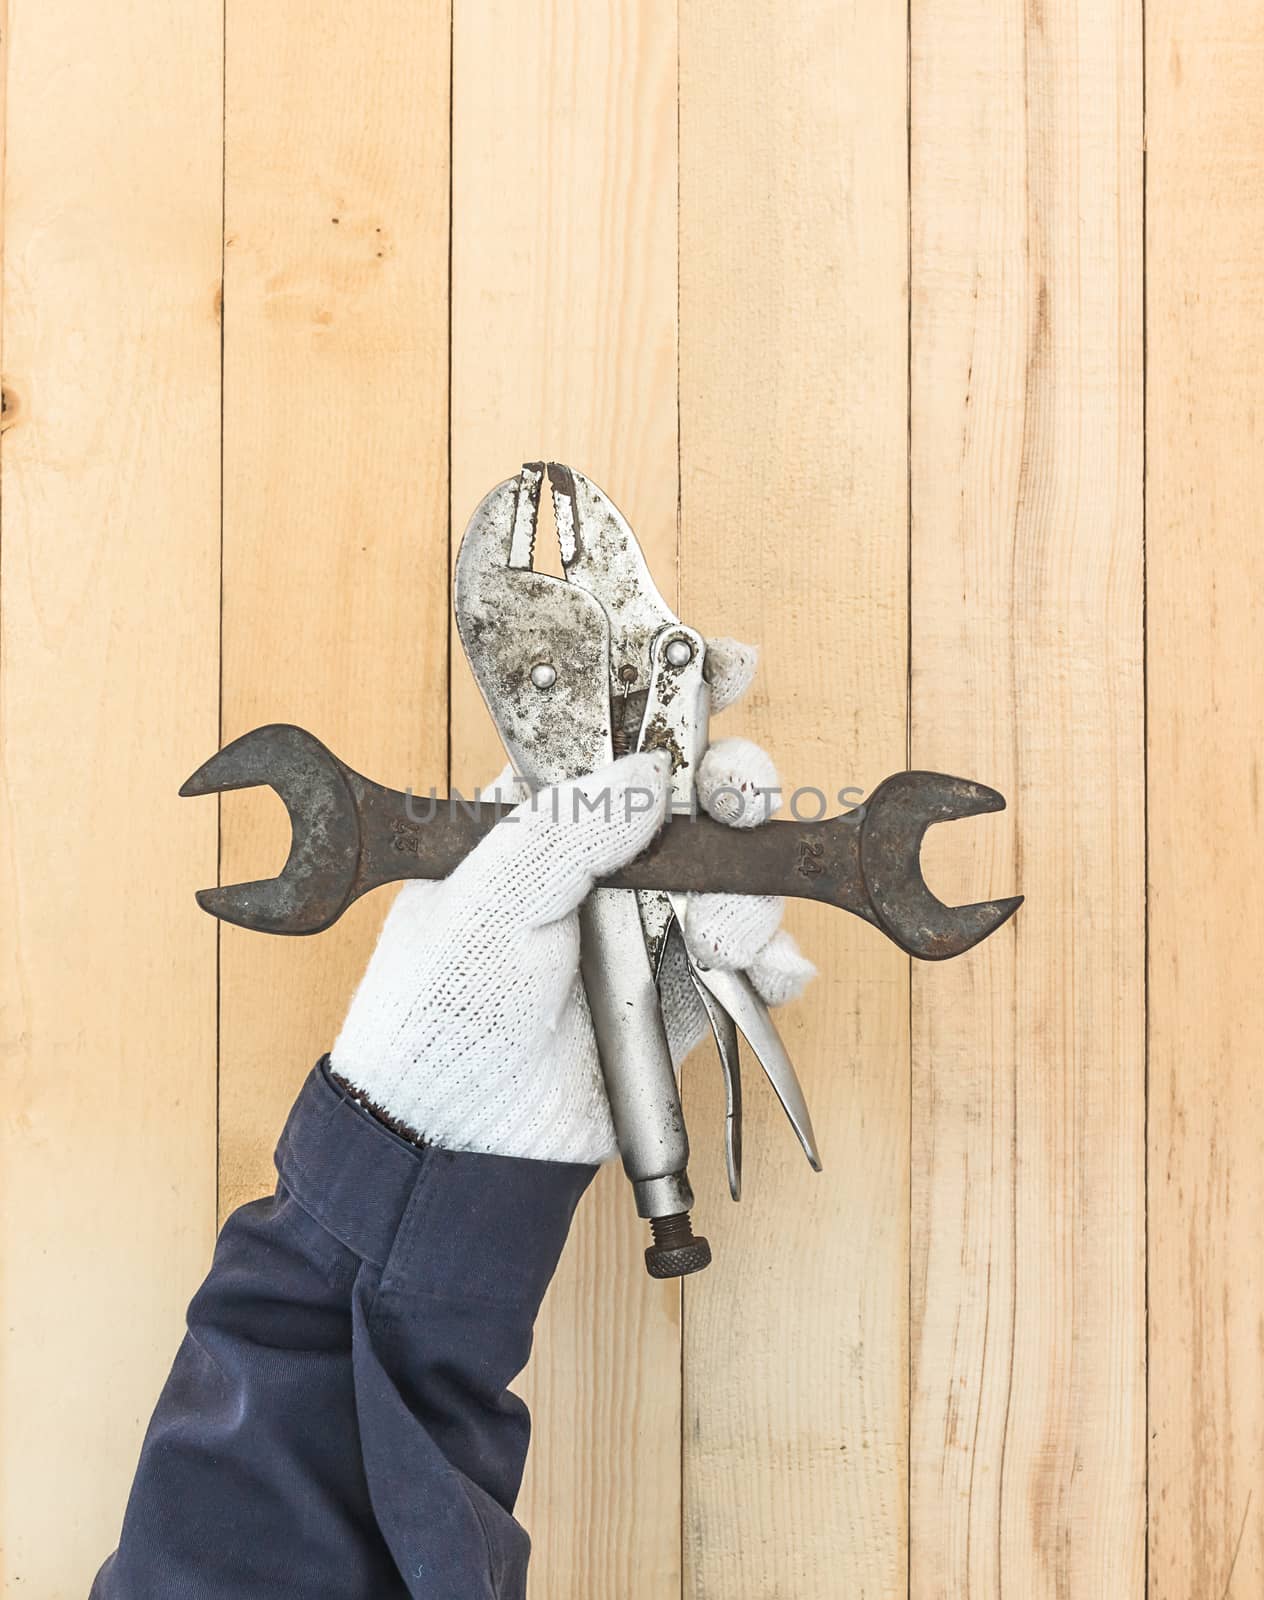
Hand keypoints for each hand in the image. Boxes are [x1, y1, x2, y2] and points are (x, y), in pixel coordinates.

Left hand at [330, 641, 813, 1163]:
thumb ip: (568, 829)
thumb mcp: (486, 900)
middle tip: (737, 801)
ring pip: (741, 874)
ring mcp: (652, 925)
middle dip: (735, 785)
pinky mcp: (686, 992)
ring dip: (747, 895)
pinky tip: (758, 973)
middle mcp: (606, 862)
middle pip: (699, 792)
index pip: (617, 731)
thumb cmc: (439, 1011)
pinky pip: (757, 959)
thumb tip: (647, 770)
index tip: (729, 665)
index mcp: (543, 816)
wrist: (456, 1140)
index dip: (673, 690)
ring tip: (708, 939)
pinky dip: (774, 961)